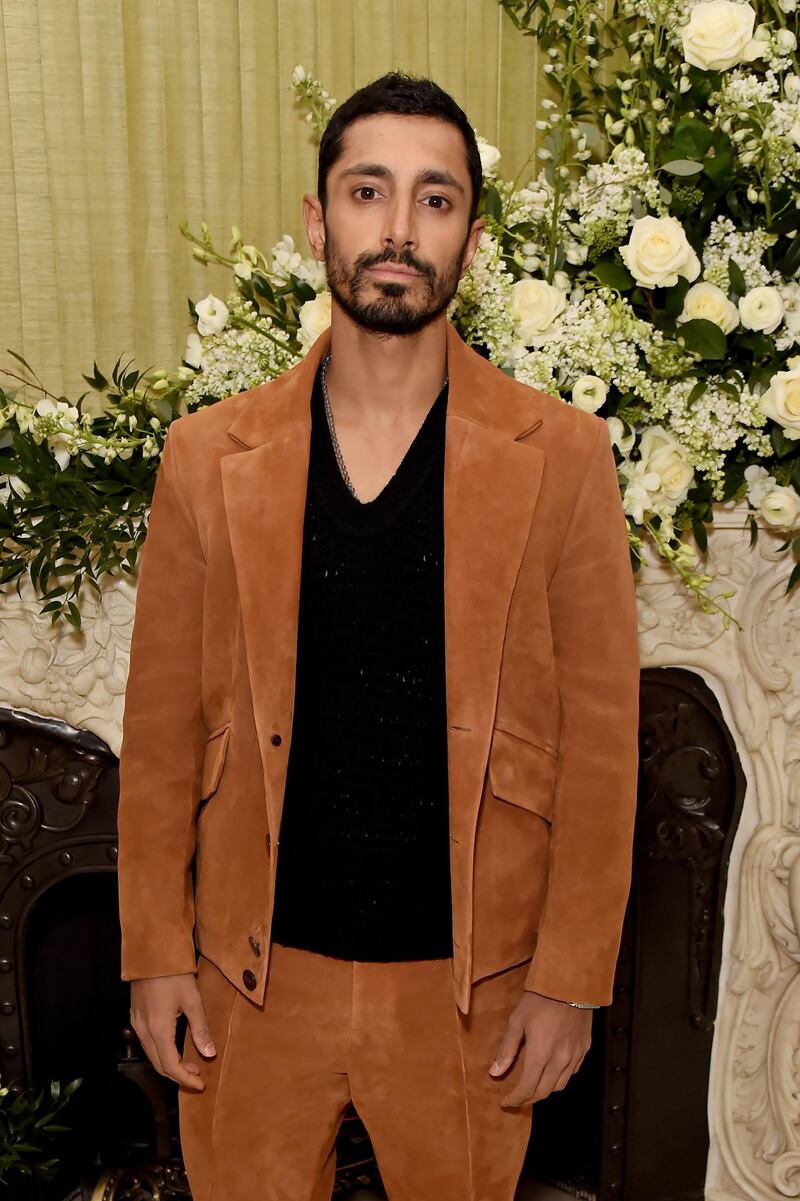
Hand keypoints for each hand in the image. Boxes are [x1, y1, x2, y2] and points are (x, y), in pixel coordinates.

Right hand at [130, 972, 215, 1090]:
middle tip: (198, 1076)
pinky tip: (174, 1047)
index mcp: (158, 1030)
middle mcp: (143, 1031)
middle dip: (178, 1074)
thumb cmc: (174, 975)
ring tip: (190, 1063)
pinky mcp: (136, 1015)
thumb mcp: (193, 1001)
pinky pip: (147, 1043)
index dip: (185, 1079)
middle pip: (158, 1064)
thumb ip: (200, 1029)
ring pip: (151, 1054)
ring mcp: (137, 1023)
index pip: (171, 1066)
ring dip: (169, 1063)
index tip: (201, 1085)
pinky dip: (161, 1052)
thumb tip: (209, 1054)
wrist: (152, 953)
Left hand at [489, 989, 591, 1106]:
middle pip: (543, 1092)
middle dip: (528, 1099)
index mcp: (540, 1055)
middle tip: (516, 1097)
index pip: (527, 1089)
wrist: (571, 983)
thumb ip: (506, 1049)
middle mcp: (559, 1061)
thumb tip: (495, 1073)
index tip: (505, 1102)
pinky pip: (571, 1073)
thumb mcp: (517, 1020)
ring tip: (532, 1087)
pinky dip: (559, 1078)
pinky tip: (551, 1072)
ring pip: (559, 1086)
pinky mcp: (584, 1049)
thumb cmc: (539, 999)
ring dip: (544, 1091)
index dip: (515, 1099)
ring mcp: (574, 1056)